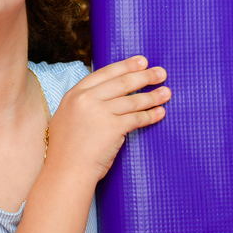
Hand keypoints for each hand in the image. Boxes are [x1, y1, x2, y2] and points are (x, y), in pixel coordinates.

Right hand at [47, 55, 168, 182]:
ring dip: (153, 96)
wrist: (66, 171)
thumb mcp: (67, 116)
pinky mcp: (112, 128)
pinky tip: (160, 113)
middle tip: (161, 72)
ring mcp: (99, 113)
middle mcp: (86, 100)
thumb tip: (106, 93)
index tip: (142, 61)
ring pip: (132, 100)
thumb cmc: (67, 149)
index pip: (105, 73)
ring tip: (166, 92)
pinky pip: (137, 118)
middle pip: (122, 83)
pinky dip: (151, 115)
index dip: (126, 66)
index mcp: (74, 94)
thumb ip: (82, 103)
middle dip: (144, 76)